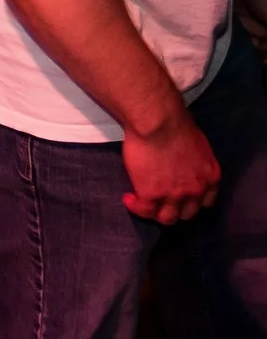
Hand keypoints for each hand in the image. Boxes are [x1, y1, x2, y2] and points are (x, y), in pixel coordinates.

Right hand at [122, 108, 220, 223]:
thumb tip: (181, 160)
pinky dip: (135, 206)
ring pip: (167, 217)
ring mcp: (174, 194)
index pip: (206, 201)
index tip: (180, 197)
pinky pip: (144, 209)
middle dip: (173, 209)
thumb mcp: (197, 144)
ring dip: (154, 213)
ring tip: (141, 202)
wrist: (157, 121)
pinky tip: (128, 198)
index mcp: (210, 176)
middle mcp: (196, 189)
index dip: (191, 202)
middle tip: (159, 201)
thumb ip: (193, 160)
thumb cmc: (174, 122)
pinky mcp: (151, 193)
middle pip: (187, 213)